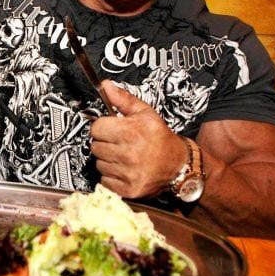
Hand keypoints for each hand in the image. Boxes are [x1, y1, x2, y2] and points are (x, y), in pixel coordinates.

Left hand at [90, 80, 187, 198]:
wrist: (178, 165)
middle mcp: (129, 153)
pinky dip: (111, 175)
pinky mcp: (128, 189)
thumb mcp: (145, 113)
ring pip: (99, 163)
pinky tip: (123, 168)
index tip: (110, 128)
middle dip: (104, 142)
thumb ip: (123, 99)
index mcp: (131, 132)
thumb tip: (106, 86)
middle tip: (118, 141)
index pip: (96, 128)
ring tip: (123, 155)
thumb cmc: (161, 138)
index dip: (103, 126)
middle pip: (95, 146)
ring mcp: (128, 173)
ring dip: (107, 159)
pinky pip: (105, 180)